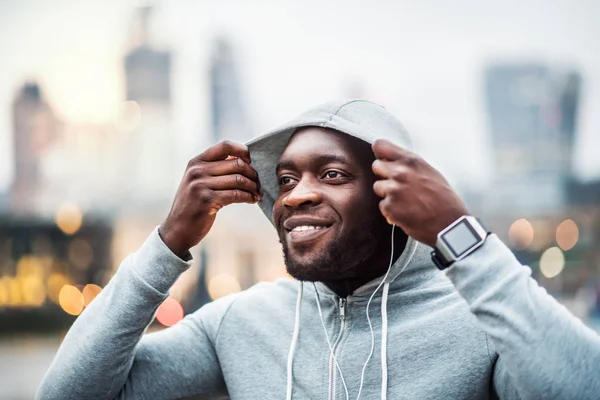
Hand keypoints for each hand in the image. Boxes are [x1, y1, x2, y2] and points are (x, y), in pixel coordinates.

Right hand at [159, 140, 261, 257]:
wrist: (177, 229)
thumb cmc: (193, 205)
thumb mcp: (197, 181)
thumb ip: (214, 169)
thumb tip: (242, 159)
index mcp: (196, 162)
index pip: (225, 146)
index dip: (243, 151)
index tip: (252, 162)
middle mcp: (197, 171)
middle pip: (236, 163)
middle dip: (253, 173)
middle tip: (258, 183)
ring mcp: (201, 185)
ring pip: (239, 179)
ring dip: (253, 187)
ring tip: (257, 193)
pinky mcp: (207, 200)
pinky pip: (236, 194)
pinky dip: (248, 197)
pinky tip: (252, 200)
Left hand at [371, 139, 468, 247]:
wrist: (450, 224)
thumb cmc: (444, 199)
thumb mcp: (430, 172)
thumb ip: (410, 165)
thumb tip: (394, 162)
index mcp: (412, 161)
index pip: (380, 146)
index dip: (381, 154)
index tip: (384, 159)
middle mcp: (400, 173)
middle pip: (376, 166)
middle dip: (384, 175)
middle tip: (398, 185)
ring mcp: (393, 190)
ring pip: (377, 187)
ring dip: (387, 194)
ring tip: (405, 200)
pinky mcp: (389, 207)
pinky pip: (382, 205)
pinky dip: (391, 210)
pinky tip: (405, 212)